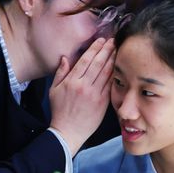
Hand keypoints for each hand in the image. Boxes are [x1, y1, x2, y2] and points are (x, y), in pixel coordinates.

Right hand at [49, 37, 114, 154]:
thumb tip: (66, 58)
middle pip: (98, 63)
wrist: (68, 132)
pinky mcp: (102, 102)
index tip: (101, 41)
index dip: (94, 48)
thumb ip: (60, 73)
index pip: (85, 60)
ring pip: (106, 72)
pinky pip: (110, 85)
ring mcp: (94, 94)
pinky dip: (115, 74)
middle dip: (106, 50)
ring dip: (113, 59)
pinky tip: (119, 66)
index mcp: (71, 82)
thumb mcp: (54, 91)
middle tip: (113, 40)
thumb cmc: (60, 111)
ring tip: (118, 49)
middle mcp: (84, 86)